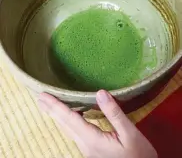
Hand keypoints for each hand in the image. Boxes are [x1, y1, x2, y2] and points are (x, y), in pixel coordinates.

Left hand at [39, 90, 156, 157]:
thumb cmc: (139, 156)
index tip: (43, 96)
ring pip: (68, 129)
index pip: (69, 119)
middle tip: (40, 98)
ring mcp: (87, 149)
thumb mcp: (130, 134)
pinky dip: (67, 121)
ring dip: (57, 116)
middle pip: (64, 125)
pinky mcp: (91, 150)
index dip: (56, 106)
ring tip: (49, 105)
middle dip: (51, 110)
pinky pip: (74, 132)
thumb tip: (100, 93)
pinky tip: (69, 117)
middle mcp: (85, 145)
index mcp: (93, 139)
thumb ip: (114, 114)